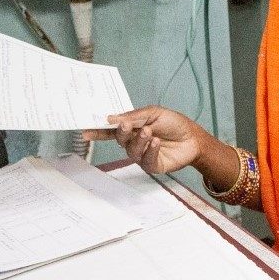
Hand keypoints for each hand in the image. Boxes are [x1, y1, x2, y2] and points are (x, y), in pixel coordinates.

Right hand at [83, 106, 204, 173]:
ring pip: (131, 150)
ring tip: (149, 132)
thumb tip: (111, 118)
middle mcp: (134, 142)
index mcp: (132, 128)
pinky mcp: (152, 165)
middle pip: (119, 139)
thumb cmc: (174, 123)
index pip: (111, 130)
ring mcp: (142, 154)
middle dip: (121, 132)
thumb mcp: (153, 113)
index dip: (97, 131)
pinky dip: (149, 150)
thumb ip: (133, 117)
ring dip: (138, 141)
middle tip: (126, 125)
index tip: (85, 131)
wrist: (193, 137)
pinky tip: (156, 143)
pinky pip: (144, 160)